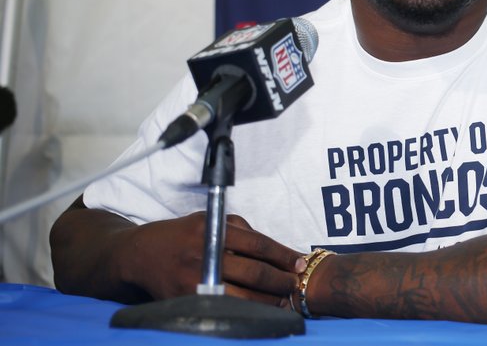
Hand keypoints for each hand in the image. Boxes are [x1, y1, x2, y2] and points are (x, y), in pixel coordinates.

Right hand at [124, 212, 304, 306]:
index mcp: (213, 230)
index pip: (258, 245)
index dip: (283, 255)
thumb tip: (275, 249)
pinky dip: (246, 311)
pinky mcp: (188, 302)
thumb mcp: (209, 220)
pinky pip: (225, 309)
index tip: (300, 262)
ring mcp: (196, 282)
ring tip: (284, 300)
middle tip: (296, 284)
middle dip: (281, 281)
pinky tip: (260, 311)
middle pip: (255, 272)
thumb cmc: (182, 235)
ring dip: (268, 300)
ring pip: (243, 296)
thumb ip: (240, 229)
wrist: (141, 255)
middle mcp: (205, 255)